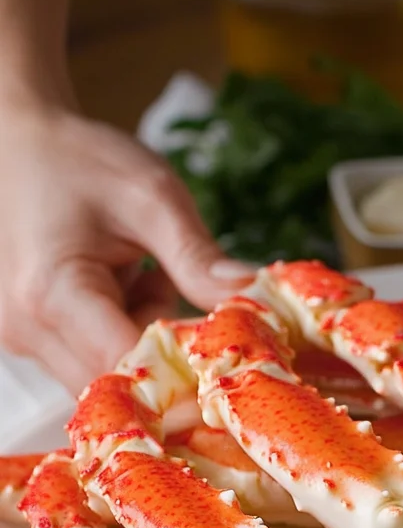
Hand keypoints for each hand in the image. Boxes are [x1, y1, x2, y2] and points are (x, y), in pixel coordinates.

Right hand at [0, 100, 252, 392]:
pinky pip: (93, 362)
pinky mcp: (31, 339)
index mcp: (52, 293)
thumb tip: (254, 303)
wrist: (15, 140)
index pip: (130, 370)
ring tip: (147, 278)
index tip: (231, 355)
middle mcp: (28, 328)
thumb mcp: (151, 196)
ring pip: (110, 380)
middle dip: (171, 360)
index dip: (187, 376)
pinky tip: (127, 288)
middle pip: (120, 387)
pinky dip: (125, 336)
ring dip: (147, 346)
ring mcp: (23, 338)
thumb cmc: (78, 160)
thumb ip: (198, 257)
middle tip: (190, 296)